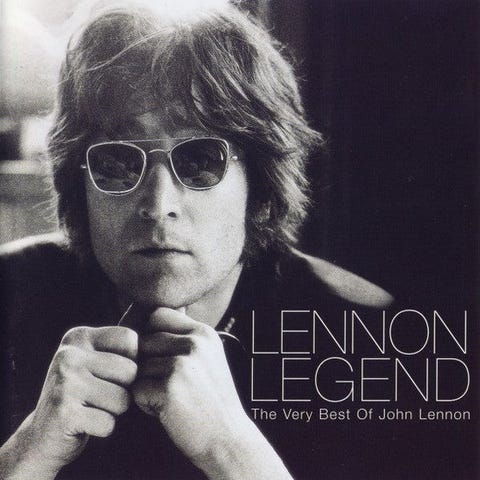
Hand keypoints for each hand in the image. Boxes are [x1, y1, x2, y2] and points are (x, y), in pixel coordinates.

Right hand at [1, 326, 137, 477]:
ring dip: (114, 411)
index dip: (132, 360)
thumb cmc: (83, 394)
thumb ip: (119, 348)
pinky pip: (109, 423)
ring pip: (123, 399)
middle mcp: (69, 355)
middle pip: (131, 370)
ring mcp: (65, 382)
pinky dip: (102, 428)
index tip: (113, 373)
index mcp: (79, 337)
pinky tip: (85, 424)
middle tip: (100, 395)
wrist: (43, 435)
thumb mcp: (95, 361)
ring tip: (92, 408)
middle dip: (124, 389)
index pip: (130, 338)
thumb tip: (161, 340)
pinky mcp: (64, 412)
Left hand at [132, 308, 248, 465]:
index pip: (159, 314)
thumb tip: (152, 319)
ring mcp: (181, 364)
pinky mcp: (169, 388)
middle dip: (148, 364)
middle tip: (168, 384)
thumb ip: (186, 339)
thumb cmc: (212, 401)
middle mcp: (194, 343)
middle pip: (144, 341)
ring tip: (171, 398)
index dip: (152, 333)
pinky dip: (146, 404)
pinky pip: (137, 389)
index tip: (161, 355)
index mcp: (204, 333)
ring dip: (147, 385)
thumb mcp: (209, 358)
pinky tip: (167, 411)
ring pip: (138, 367)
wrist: (228, 439)